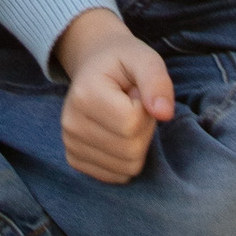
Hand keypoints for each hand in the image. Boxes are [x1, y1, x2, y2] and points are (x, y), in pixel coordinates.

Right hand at [54, 7, 176, 180]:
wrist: (93, 66)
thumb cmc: (123, 62)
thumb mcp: (145, 59)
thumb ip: (157, 82)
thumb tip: (165, 114)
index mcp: (85, 95)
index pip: (132, 123)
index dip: (145, 109)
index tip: (135, 92)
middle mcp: (71, 123)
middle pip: (131, 150)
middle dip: (143, 129)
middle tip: (132, 106)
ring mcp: (70, 144)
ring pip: (126, 167)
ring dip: (136, 144)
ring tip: (124, 118)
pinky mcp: (75, 160)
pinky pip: (116, 176)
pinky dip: (126, 160)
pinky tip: (117, 136)